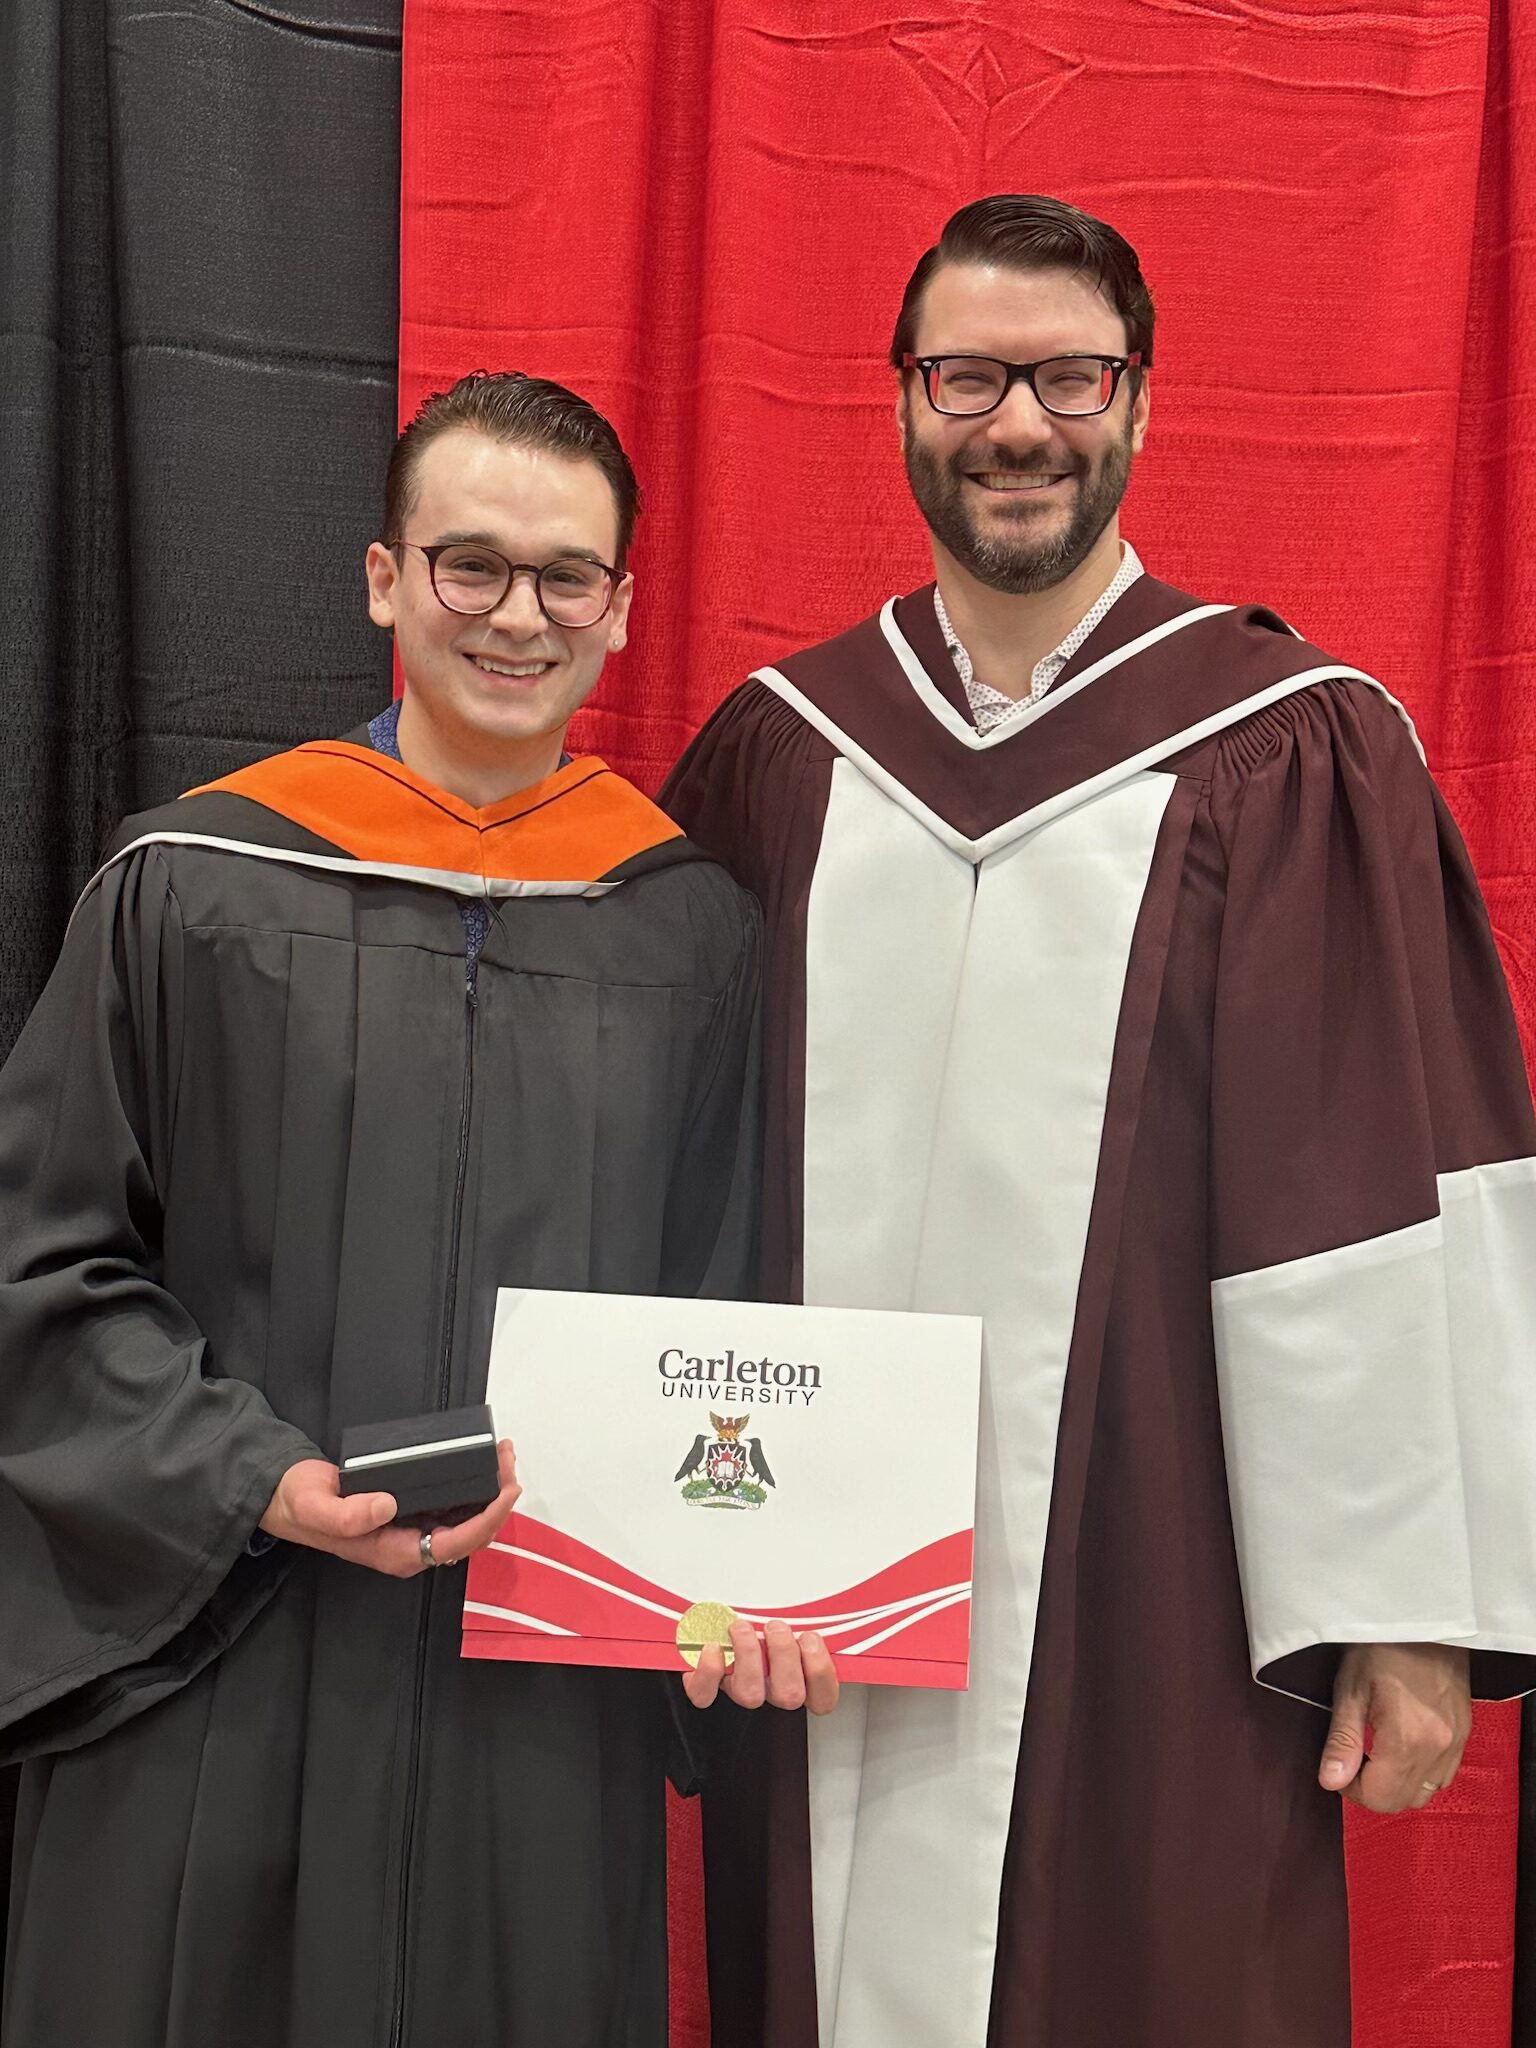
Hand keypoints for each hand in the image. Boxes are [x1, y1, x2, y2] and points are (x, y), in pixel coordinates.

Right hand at [258, 1440, 520, 1578]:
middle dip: (498, 1500)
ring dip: (490, 1493)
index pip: (455, 1542)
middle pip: (470, 1533)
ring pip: (466, 1521)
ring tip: (502, 1456)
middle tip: (508, 1458)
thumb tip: (387, 1506)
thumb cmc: (300, 1504)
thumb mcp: (314, 1507)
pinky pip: (453, 1509)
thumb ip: (346, 1514)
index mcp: (393, 1552)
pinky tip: (481, 1466)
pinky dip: (474, 1489)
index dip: (487, 1518)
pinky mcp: (409, 1514)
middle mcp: (409, 1546)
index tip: (506, 1488)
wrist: (286, 1497)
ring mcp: (411, 1532)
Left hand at [682, 1618, 839, 1714]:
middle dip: (784, 1654)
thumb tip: (833, 1588)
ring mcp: (739, 1691)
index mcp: (798, 1677)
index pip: (822, 1698)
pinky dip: (708, 1671)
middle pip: (789, 1695)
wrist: (715, 1620)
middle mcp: (770, 1690)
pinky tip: (713, 1648)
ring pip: (750, 1694)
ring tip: (744, 1628)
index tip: (810, 1637)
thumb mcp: (793, 1613)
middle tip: (775, 1626)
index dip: (820, 1671)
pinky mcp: (708, 1688)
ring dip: (748, 1656)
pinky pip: (705, 1694)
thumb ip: (806, 1614)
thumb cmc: (761, 1617)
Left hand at [1318, 1643, 1470, 1811]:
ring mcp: (1456, 1744)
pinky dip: (1420, 1773)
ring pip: (1426, 1792)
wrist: (1424, 1619)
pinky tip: (1403, 1749)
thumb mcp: (1351, 1688)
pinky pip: (1443, 1774)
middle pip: (1404, 1801)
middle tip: (1354, 1761)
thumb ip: (1342, 1740)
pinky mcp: (1465, 1733)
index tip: (1339, 1768)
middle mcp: (1438, 1749)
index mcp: (1408, 1740)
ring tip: (1377, 1754)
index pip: (1380, 1798)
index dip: (1352, 1790)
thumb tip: (1330, 1781)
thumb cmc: (1381, 1647)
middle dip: (1374, 1791)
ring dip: (1398, 1785)